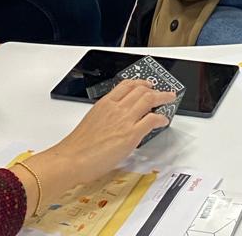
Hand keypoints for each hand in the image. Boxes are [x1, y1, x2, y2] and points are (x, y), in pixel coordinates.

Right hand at [14, 80, 175, 214]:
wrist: (72, 158)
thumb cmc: (78, 146)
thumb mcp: (92, 120)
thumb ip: (106, 116)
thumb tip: (114, 122)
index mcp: (105, 103)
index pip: (126, 85)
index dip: (140, 83)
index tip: (146, 84)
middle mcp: (116, 107)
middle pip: (140, 89)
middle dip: (154, 88)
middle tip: (162, 90)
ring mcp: (125, 119)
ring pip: (148, 99)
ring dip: (162, 97)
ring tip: (169, 98)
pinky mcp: (131, 134)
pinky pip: (151, 120)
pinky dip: (161, 117)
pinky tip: (164, 120)